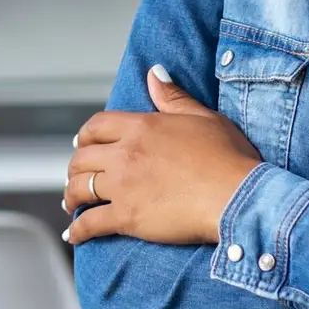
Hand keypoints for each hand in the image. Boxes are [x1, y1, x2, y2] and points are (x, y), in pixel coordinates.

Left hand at [63, 66, 261, 245]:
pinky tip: (75, 235)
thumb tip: (153, 73)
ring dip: (71, 196)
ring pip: (80, 188)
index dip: (85, 136)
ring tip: (72, 204)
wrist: (238, 196)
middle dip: (75, 167)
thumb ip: (173, 97)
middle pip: (82, 158)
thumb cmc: (228, 157)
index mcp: (142, 126)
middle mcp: (126, 153)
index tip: (82, 144)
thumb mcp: (203, 117)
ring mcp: (123, 186)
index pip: (97, 125)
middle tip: (76, 176)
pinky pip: (90, 223)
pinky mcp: (127, 217)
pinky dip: (78, 230)